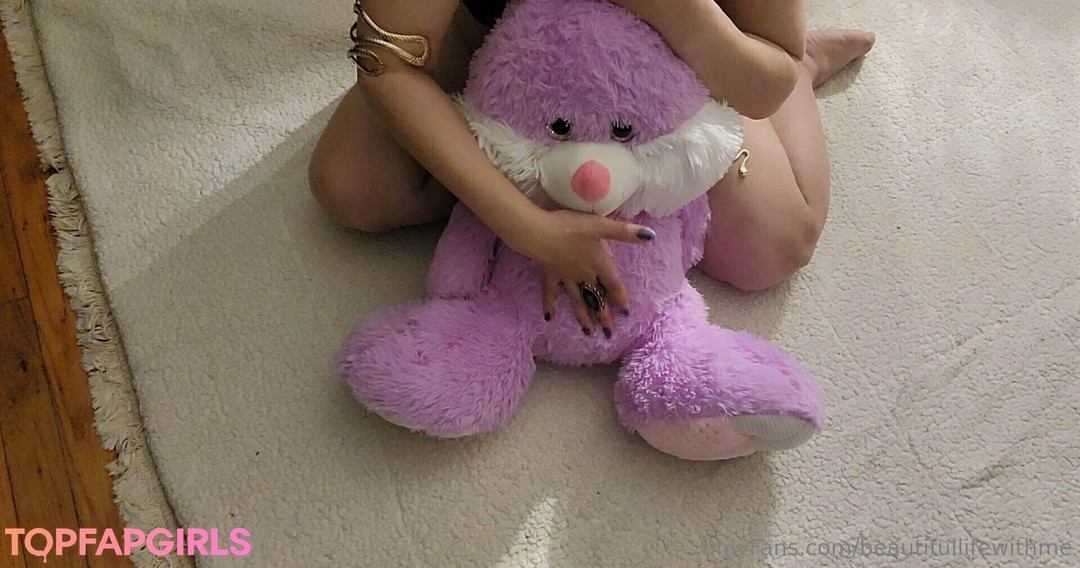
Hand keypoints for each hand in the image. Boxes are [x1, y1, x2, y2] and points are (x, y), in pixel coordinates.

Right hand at [520, 209, 655, 336]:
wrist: (538, 232)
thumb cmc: (569, 227)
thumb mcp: (600, 225)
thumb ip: (624, 232)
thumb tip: (650, 236)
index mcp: (598, 263)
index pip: (614, 285)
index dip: (620, 297)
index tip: (625, 313)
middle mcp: (584, 275)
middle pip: (597, 298)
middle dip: (603, 316)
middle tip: (609, 334)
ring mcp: (566, 277)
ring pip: (577, 301)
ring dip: (583, 316)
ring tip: (588, 332)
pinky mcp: (550, 275)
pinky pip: (551, 293)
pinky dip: (550, 305)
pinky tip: (549, 318)